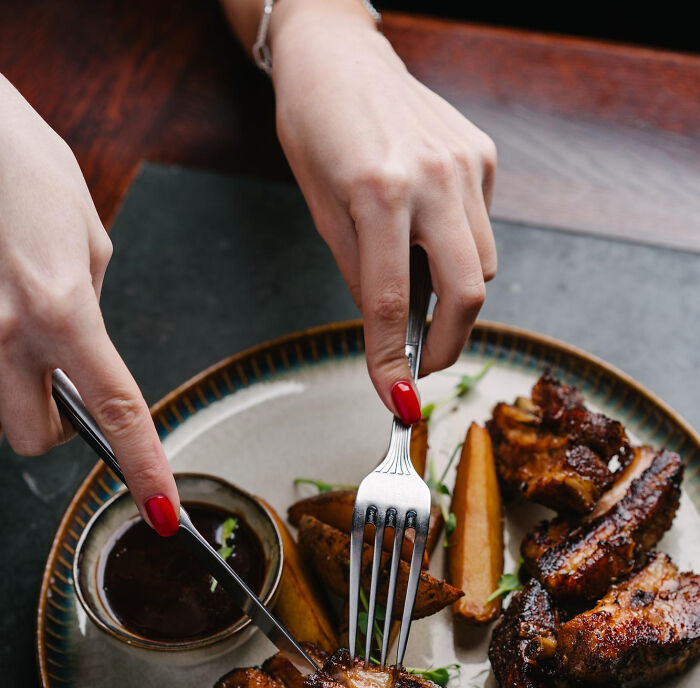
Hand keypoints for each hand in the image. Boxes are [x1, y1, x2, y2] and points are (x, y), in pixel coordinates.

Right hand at [0, 76, 178, 533]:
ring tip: (17, 317)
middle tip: (59, 387)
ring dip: (11, 383)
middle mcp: (5, 330)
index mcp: (62, 309)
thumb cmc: (20, 162)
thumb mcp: (86, 237)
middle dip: (52, 425)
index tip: (160, 507)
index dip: (143, 465)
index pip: (117, 409)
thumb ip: (88, 304)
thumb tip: (85, 343)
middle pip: (32, 436)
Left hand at [270, 0, 496, 422]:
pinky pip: (482, 228)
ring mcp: (466, 162)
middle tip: (422, 365)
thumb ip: (363, 278)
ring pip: (483, 265)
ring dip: (454, 296)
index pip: (392, 303)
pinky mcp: (483, 154)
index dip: (393, 362)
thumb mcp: (323, 213)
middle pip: (468, 293)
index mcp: (379, 192)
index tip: (396, 400)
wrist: (338, 58)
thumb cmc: (316, 132)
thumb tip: (392, 340)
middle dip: (448, 344)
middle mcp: (433, 176)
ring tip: (416, 289)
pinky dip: (459, 250)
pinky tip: (428, 232)